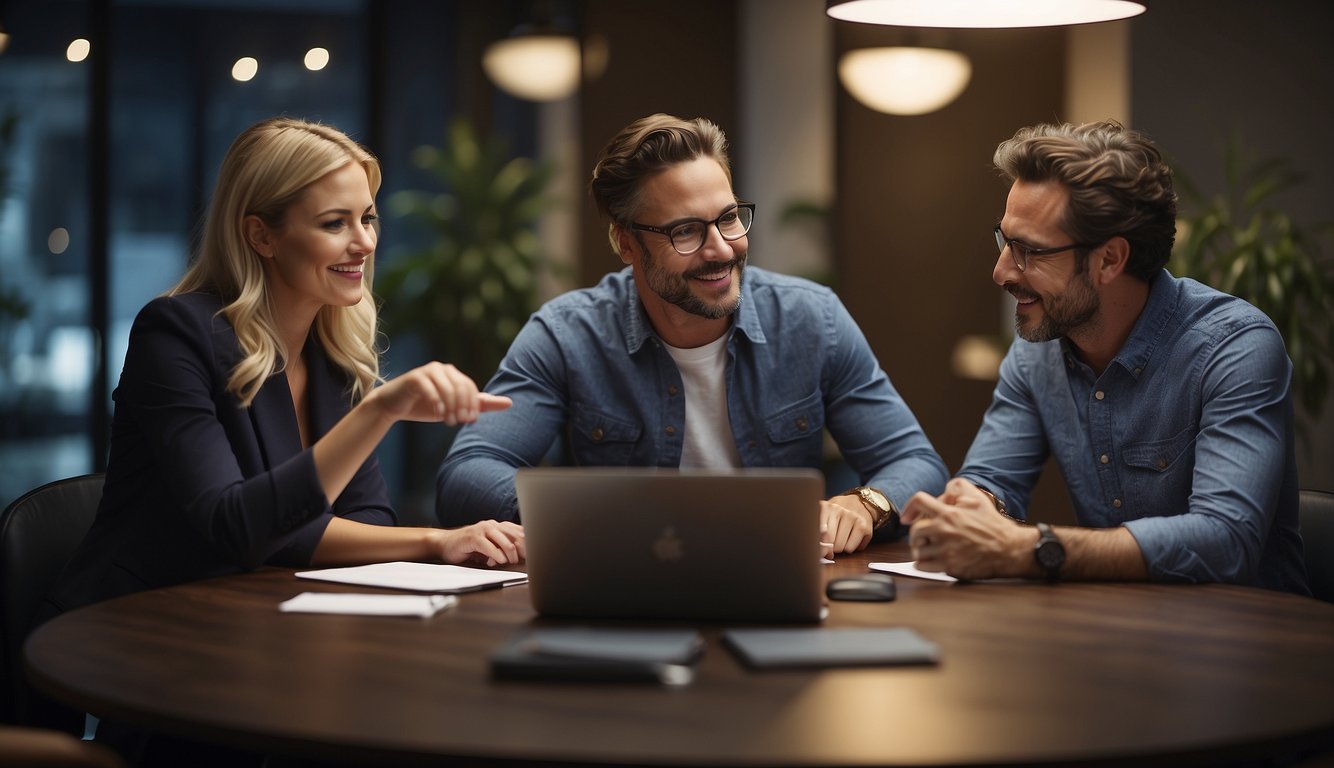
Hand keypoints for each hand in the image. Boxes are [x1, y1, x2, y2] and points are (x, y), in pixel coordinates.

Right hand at [369, 362, 511, 425]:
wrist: (394, 406)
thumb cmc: (426, 406)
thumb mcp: (455, 408)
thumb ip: (480, 405)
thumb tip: (510, 403)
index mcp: (454, 374)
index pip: (470, 387)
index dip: (473, 405)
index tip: (470, 421)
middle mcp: (442, 369)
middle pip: (461, 387)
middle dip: (464, 406)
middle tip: (461, 422)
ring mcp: (427, 371)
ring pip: (447, 388)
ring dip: (451, 407)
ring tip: (449, 421)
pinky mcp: (414, 377)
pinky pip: (430, 388)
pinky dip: (437, 402)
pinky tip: (438, 414)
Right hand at [433, 520, 525, 566]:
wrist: (445, 544)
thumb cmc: (469, 548)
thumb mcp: (490, 548)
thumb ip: (504, 549)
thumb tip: (524, 559)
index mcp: (500, 526)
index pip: (521, 533)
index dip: (530, 545)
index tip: (535, 557)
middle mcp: (493, 525)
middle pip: (516, 537)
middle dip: (523, 551)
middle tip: (524, 562)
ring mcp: (483, 529)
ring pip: (505, 541)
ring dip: (511, 555)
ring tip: (510, 563)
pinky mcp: (473, 537)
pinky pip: (490, 547)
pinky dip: (496, 556)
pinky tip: (498, 562)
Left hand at [819, 495, 874, 554]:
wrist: (860, 503)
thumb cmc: (839, 510)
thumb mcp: (825, 512)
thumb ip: (818, 526)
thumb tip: (821, 548)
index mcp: (828, 507)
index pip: (820, 531)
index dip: (818, 542)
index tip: (819, 545)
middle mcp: (842, 511)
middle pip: (830, 540)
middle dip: (829, 546)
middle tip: (830, 543)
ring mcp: (855, 518)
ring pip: (841, 546)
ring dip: (839, 548)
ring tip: (840, 539)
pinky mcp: (865, 527)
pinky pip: (851, 548)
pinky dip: (849, 548)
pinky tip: (849, 539)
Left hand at [900, 477, 1030, 579]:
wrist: (1009, 549)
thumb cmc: (992, 523)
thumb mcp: (977, 497)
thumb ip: (957, 487)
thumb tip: (940, 492)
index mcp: (949, 513)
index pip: (919, 501)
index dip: (909, 508)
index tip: (906, 518)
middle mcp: (944, 531)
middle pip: (914, 531)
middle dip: (916, 534)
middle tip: (922, 537)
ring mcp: (946, 550)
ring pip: (917, 551)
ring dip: (920, 550)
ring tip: (928, 549)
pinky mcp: (950, 566)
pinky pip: (923, 566)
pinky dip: (923, 564)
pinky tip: (930, 561)